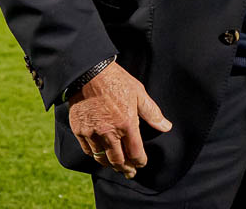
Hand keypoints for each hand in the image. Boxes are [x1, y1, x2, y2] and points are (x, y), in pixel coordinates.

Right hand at [69, 61, 171, 178]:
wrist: (88, 73)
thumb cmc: (116, 81)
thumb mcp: (139, 93)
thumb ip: (152, 113)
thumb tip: (166, 126)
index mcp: (126, 124)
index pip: (135, 152)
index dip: (140, 161)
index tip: (142, 164)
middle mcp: (109, 133)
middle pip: (118, 160)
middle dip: (125, 168)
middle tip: (130, 172)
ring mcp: (92, 133)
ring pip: (102, 158)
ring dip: (110, 164)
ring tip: (116, 166)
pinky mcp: (79, 130)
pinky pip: (88, 150)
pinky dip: (95, 155)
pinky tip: (100, 156)